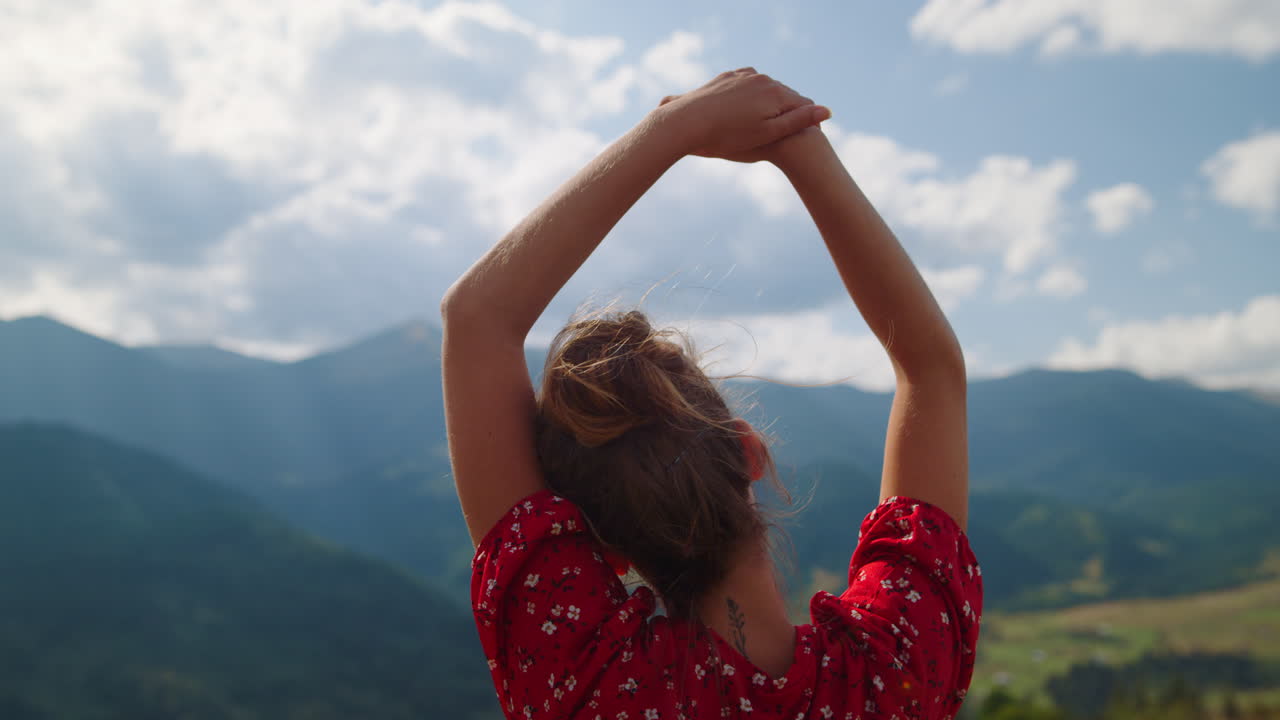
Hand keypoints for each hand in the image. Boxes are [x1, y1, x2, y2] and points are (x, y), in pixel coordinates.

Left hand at [657, 68, 830, 163]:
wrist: (685, 122)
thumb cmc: (728, 136)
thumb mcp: (768, 133)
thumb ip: (798, 120)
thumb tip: (827, 111)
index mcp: (775, 91)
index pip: (802, 105)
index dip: (807, 123)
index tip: (808, 139)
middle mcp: (761, 78)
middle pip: (784, 96)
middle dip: (788, 112)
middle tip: (789, 136)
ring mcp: (742, 76)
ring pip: (765, 90)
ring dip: (769, 104)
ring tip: (766, 126)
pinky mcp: (726, 78)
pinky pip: (746, 86)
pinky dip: (751, 98)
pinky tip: (745, 111)